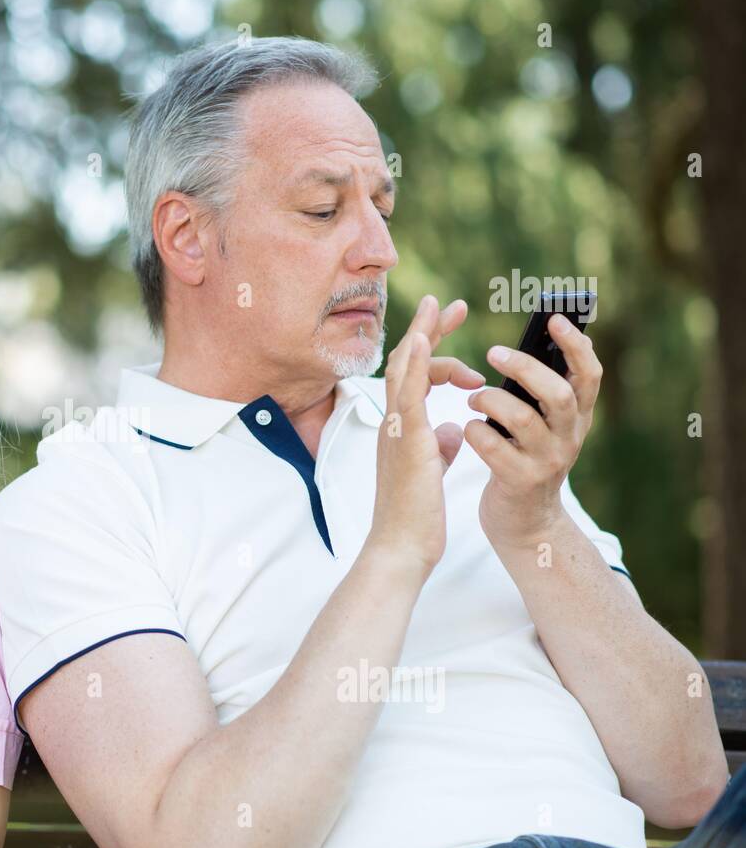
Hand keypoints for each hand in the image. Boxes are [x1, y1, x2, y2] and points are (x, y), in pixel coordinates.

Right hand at [367, 295, 484, 571]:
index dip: (431, 347)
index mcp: (402, 427)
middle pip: (405, 362)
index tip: (448, 323)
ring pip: (402, 369)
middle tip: (446, 302)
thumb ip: (440, 444)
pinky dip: (413, 362)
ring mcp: (396, 428)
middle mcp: (394, 422)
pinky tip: (423, 339)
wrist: (402, 545)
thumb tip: (454, 430)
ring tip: (439, 306)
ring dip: (421, 333)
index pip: (414, 376)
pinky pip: (406, 392)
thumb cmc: (415, 515)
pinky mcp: (405, 439)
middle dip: (426, 328)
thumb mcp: (432, 469)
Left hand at [464, 313, 601, 545]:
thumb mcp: (543, 426)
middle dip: (524, 367)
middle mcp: (569, 437)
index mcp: (577, 417)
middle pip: (556, 393)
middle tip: (493, 351)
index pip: (589, 375)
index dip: (575, 345)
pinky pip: (495, 449)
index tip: (553, 319)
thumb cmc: (525, 459)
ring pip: (524, 419)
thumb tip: (527, 346)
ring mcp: (548, 462)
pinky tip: (468, 429)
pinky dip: (476, 432)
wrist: (526, 522)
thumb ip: (539, 394)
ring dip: (491, 400)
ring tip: (473, 399)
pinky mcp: (521, 482)